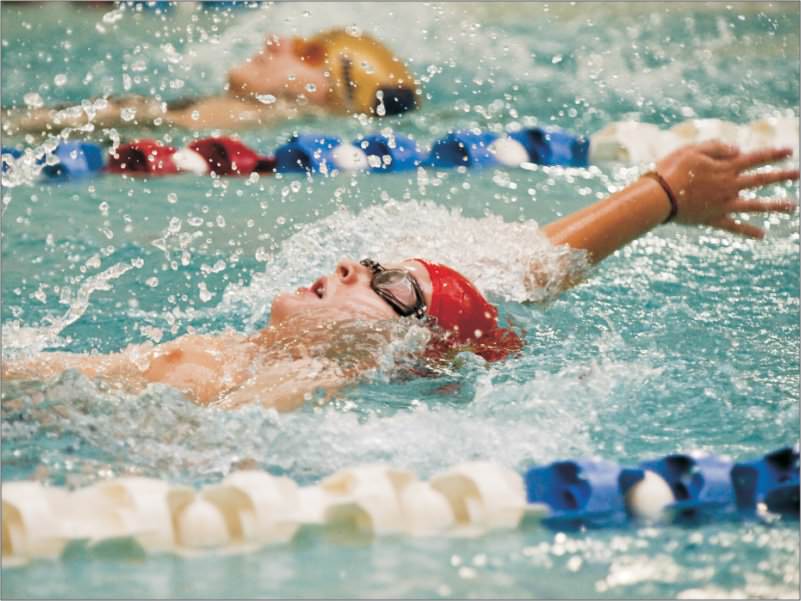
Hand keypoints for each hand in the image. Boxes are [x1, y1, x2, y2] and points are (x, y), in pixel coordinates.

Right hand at [656, 141, 798, 237]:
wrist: (659, 198)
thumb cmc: (671, 170)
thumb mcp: (691, 150)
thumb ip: (716, 147)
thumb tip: (738, 150)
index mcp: (725, 168)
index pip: (755, 158)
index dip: (773, 153)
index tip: (789, 150)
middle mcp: (729, 187)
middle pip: (761, 180)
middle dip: (781, 176)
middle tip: (798, 174)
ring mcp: (723, 205)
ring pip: (755, 205)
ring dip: (775, 206)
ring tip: (793, 206)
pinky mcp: (713, 219)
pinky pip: (734, 227)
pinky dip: (748, 231)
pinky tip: (762, 235)